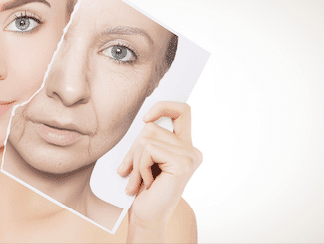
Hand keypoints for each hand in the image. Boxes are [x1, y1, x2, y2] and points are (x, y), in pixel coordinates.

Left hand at [117, 101, 201, 241]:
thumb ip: (149, 139)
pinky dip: (140, 166)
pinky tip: (146, 183)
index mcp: (185, 146)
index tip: (146, 118)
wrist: (146, 218)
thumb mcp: (145, 158)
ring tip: (139, 179)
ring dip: (135, 160)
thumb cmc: (144, 190)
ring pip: (148, 137)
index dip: (164, 107)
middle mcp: (192, 150)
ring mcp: (190, 156)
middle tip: (131, 170)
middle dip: (134, 148)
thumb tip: (146, 121)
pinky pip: (149, 149)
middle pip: (153, 126)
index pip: (182, 111)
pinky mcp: (183, 163)